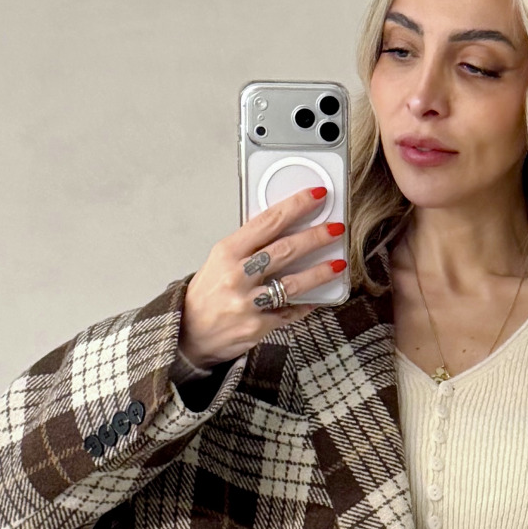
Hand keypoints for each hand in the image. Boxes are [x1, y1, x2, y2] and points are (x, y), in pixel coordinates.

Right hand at [178, 187, 345, 366]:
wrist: (189, 332)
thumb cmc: (207, 293)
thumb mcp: (220, 260)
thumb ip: (249, 245)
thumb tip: (284, 225)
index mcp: (227, 252)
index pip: (267, 221)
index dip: (295, 206)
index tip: (316, 196)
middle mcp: (237, 275)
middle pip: (284, 250)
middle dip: (316, 237)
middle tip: (336, 229)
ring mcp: (247, 303)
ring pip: (292, 283)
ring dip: (320, 273)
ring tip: (338, 264)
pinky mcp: (257, 326)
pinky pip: (289, 312)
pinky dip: (305, 304)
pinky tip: (316, 298)